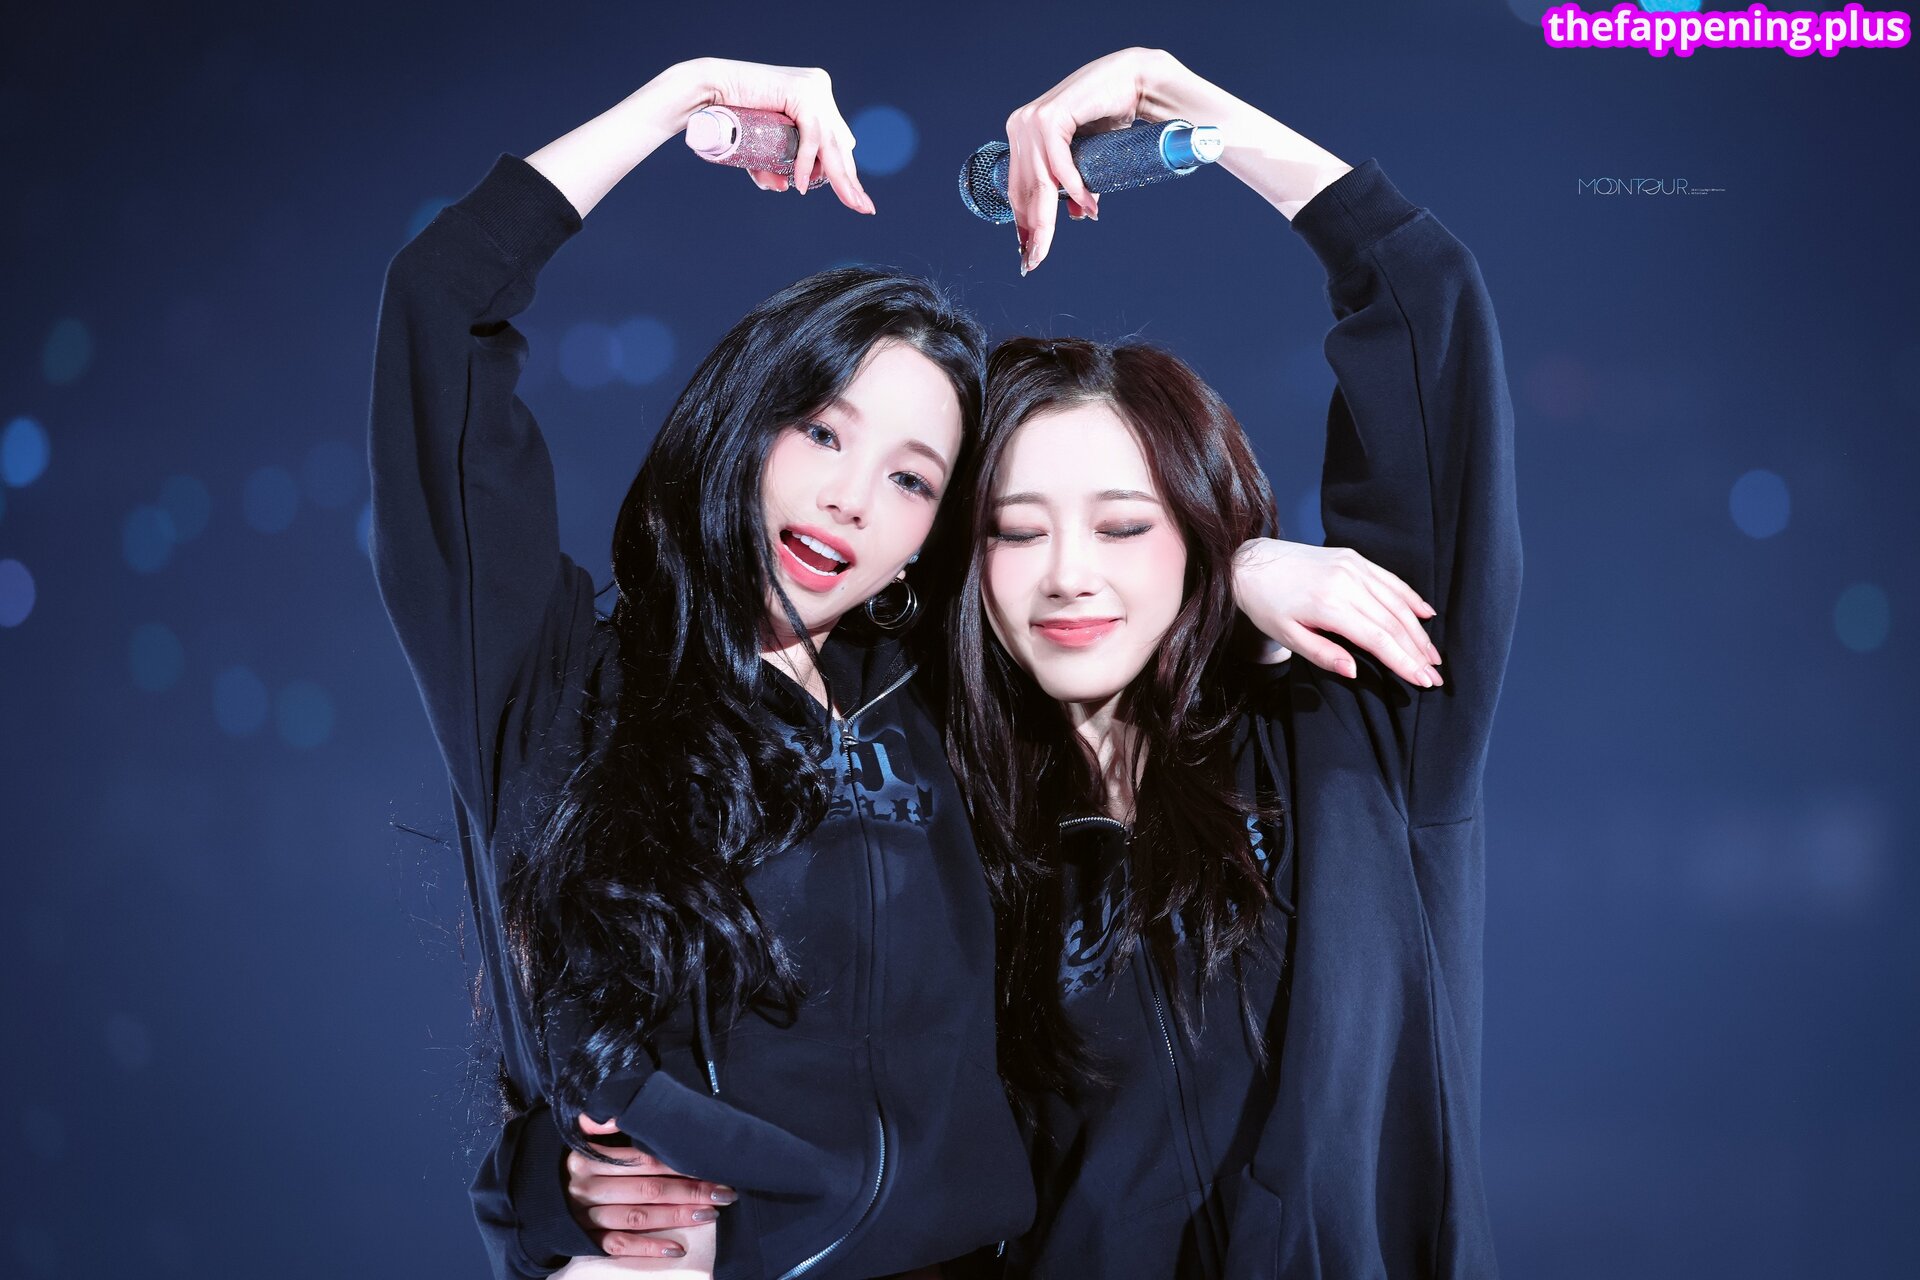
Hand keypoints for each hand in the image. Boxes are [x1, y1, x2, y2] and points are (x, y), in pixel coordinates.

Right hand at [565, 1114, 736, 1260]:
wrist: (539, 1193)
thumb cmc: (577, 1161)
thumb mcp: (584, 1138)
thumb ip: (606, 1123)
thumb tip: (622, 1107)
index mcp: (589, 1157)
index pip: (644, 1160)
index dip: (680, 1162)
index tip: (712, 1164)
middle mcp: (587, 1186)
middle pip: (647, 1189)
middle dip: (691, 1190)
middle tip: (725, 1192)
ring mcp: (586, 1216)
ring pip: (639, 1217)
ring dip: (677, 1216)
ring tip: (709, 1214)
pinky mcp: (587, 1240)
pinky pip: (620, 1245)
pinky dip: (648, 1248)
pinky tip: (676, 1249)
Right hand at [685, 58, 872, 210]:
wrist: (708, 90)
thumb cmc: (731, 115)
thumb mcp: (763, 145)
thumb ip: (775, 165)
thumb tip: (787, 188)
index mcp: (817, 96)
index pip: (838, 140)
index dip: (847, 171)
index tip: (857, 199)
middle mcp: (820, 90)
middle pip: (840, 144)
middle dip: (852, 179)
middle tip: (864, 208)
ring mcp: (814, 89)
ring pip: (830, 143)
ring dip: (840, 178)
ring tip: (849, 203)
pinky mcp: (802, 93)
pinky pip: (811, 137)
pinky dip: (807, 163)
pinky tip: (802, 185)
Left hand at [1002, 48, 1177, 272]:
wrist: (1132, 83)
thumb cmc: (1110, 117)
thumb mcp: (1086, 159)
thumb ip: (1075, 184)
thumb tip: (1077, 215)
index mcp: (1022, 136)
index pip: (1018, 188)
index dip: (1024, 223)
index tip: (1028, 253)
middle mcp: (1020, 127)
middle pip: (1026, 189)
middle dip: (1034, 228)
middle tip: (1036, 259)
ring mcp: (1031, 121)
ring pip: (1040, 181)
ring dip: (1052, 214)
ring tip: (1067, 235)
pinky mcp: (1050, 116)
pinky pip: (1058, 163)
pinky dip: (1073, 186)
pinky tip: (1086, 203)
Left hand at [1231, 539, 1444, 688]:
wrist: (1251, 564)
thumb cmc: (1266, 605)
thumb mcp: (1286, 636)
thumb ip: (1322, 654)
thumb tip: (1355, 672)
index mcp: (1329, 605)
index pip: (1378, 638)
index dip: (1403, 661)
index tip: (1422, 681)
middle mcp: (1347, 581)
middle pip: (1394, 622)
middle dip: (1418, 651)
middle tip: (1435, 676)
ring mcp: (1353, 566)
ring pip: (1397, 602)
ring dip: (1419, 630)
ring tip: (1433, 655)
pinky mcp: (1353, 557)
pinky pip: (1390, 580)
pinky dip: (1411, 598)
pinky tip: (1427, 615)